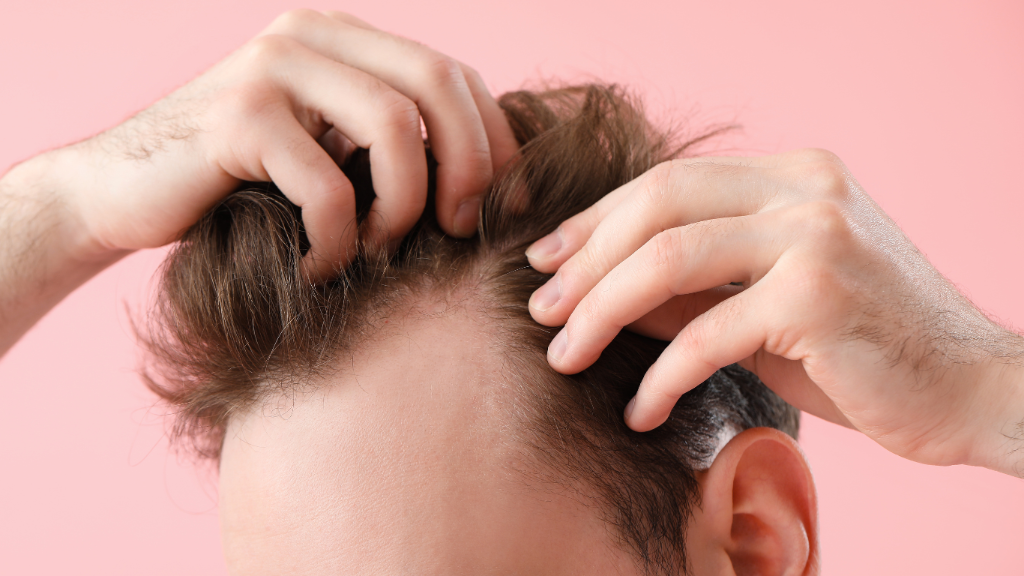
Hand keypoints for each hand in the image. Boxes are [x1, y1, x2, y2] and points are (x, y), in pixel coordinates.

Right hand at [61, 9, 516, 278]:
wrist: (123, 194)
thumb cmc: (242, 188)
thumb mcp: (328, 153)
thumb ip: (392, 146)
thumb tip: (493, 188)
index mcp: (344, 40)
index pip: (454, 74)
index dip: (494, 142)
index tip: (503, 208)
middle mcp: (312, 36)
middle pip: (437, 84)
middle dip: (469, 167)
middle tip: (459, 232)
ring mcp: (273, 69)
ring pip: (393, 127)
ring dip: (402, 208)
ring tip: (376, 252)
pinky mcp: (238, 117)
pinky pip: (328, 186)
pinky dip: (337, 242)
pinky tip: (316, 268)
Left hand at [525, 149, 1023, 473]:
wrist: (970, 391)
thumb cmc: (861, 350)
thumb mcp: (764, 304)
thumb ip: (688, 287)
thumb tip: (592, 291)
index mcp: (791, 174)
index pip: (667, 182)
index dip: (595, 220)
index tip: (545, 260)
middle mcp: (805, 187)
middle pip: (657, 206)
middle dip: (585, 262)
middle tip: (540, 311)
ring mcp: (814, 234)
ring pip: (668, 259)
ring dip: (602, 312)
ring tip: (565, 358)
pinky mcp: (817, 294)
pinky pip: (706, 333)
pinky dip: (660, 375)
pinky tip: (639, 409)